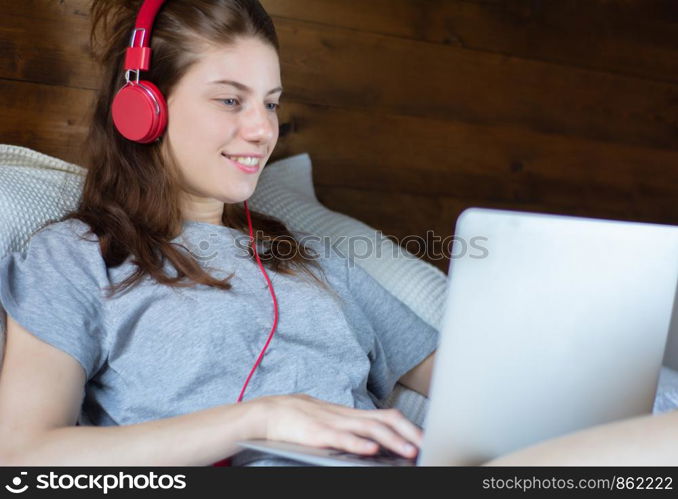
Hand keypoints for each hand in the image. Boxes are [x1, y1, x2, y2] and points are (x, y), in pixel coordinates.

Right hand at [255, 394, 421, 457]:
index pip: (386, 415)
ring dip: (392, 440)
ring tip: (409, 451)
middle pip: (385, 419)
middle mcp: (346, 416)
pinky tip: (371, 451)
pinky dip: (358, 444)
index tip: (424, 437)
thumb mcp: (330, 421)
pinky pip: (342, 439)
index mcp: (351, 414)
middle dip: (408, 432)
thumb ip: (351, 429)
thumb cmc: (299, 419)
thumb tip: (374, 443)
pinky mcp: (318, 434)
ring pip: (369, 429)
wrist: (269, 413)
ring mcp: (333, 423)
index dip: (407, 426)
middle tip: (426, 445)